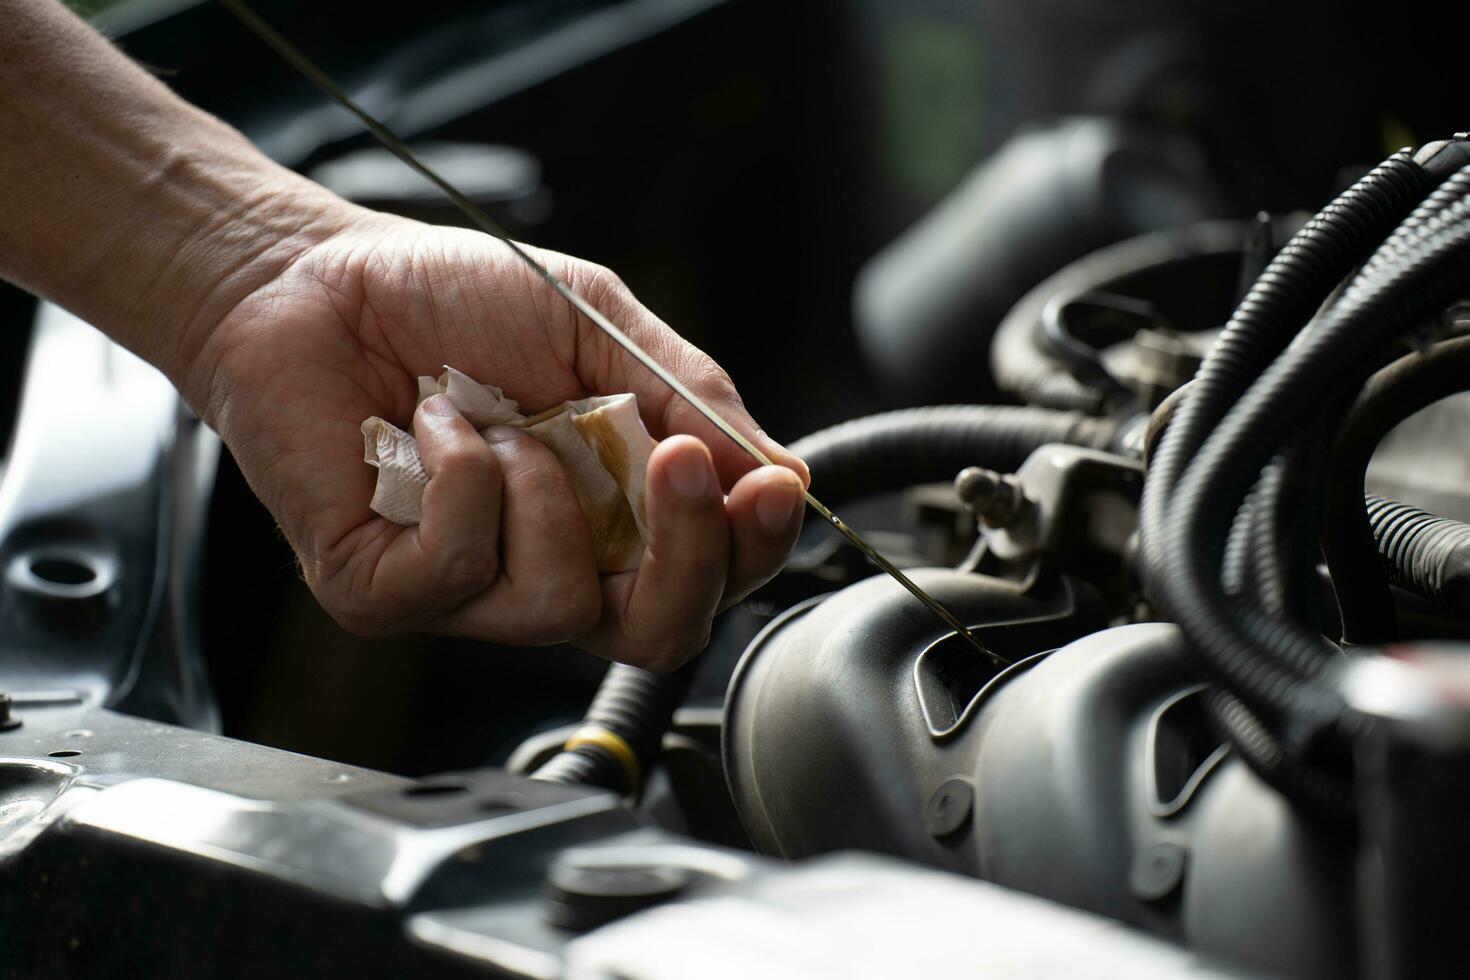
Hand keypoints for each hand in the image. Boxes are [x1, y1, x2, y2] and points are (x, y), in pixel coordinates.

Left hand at [187, 209, 808, 670]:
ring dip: (547, 492)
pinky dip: (462, 479)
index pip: (710, 578)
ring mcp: (468, 593)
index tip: (772, 486)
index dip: (752, 550)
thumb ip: (689, 395)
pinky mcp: (384, 592)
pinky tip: (433, 426)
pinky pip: (460, 568)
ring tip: (501, 420)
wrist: (315, 275)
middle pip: (660, 633)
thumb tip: (781, 472)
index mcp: (614, 514)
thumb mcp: (597, 325)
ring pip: (560, 608)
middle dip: (688, 553)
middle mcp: (551, 567)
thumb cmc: (454, 298)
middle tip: (679, 461)